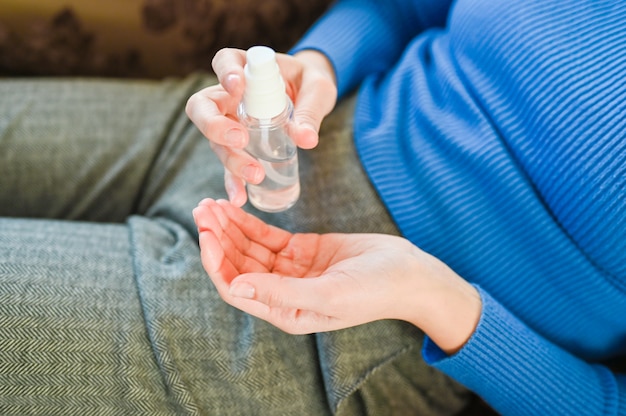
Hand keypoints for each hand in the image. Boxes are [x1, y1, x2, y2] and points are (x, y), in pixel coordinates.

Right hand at [186, 49, 337, 206]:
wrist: (309, 98)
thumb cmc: (310, 84)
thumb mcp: (318, 91)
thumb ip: (310, 110)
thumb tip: (306, 139)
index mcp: (247, 69)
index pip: (225, 61)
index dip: (225, 72)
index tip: (236, 86)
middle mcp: (229, 96)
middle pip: (203, 106)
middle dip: (215, 125)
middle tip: (239, 138)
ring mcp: (230, 123)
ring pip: (215, 141)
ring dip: (231, 159)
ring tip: (255, 174)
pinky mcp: (238, 148)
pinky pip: (228, 165)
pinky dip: (233, 182)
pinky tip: (239, 197)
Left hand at [193, 199, 481, 353]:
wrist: (408, 273)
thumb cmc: (375, 290)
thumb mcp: (329, 293)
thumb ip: (282, 293)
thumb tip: (236, 289)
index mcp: (286, 311)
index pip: (237, 289)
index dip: (217, 263)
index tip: (207, 234)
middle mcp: (282, 293)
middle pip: (238, 265)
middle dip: (218, 239)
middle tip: (202, 210)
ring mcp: (291, 270)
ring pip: (249, 248)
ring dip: (229, 228)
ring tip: (210, 203)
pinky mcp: (301, 250)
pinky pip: (267, 236)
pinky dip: (249, 222)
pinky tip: (233, 208)